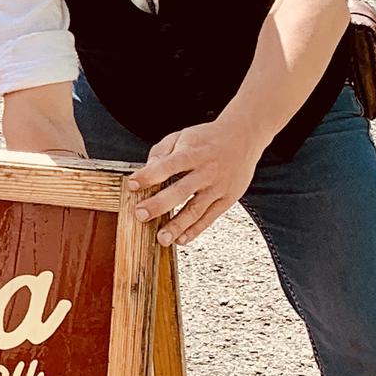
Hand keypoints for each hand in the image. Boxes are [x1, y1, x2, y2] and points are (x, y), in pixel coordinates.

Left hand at [130, 114, 261, 244]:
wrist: (244, 137)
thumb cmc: (207, 138)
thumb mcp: (182, 136)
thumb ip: (162, 152)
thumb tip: (146, 171)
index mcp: (192, 153)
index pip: (168, 165)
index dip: (149, 175)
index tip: (131, 184)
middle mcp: (206, 172)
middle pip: (181, 191)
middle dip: (159, 204)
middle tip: (141, 215)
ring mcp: (218, 188)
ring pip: (196, 210)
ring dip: (177, 226)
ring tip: (162, 239)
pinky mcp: (227, 199)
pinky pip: (210, 218)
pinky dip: (195, 231)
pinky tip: (181, 239)